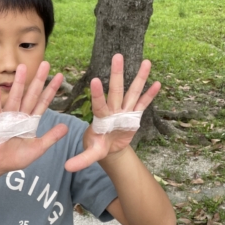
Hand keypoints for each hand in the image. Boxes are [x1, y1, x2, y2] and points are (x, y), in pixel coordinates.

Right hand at [0, 62, 67, 177]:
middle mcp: (20, 115)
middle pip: (31, 94)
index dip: (51, 89)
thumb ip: (51, 137)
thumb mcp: (38, 148)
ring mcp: (8, 117)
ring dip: (18, 83)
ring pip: (15, 97)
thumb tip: (66, 127)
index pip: (43, 102)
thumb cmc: (17, 157)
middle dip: (38, 80)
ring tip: (21, 68)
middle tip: (45, 63)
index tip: (60, 76)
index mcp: (31, 121)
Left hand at [65, 54, 160, 171]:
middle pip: (116, 90)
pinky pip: (143, 104)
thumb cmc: (98, 146)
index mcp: (101, 118)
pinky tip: (157, 83)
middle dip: (117, 74)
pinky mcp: (135, 116)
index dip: (98, 93)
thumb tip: (67, 168)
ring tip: (147, 61)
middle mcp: (113, 110)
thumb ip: (81, 159)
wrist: (109, 148)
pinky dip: (150, 95)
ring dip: (139, 78)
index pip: (99, 104)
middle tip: (117, 56)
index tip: (95, 79)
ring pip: (132, 92)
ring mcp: (125, 111)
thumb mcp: (91, 153)